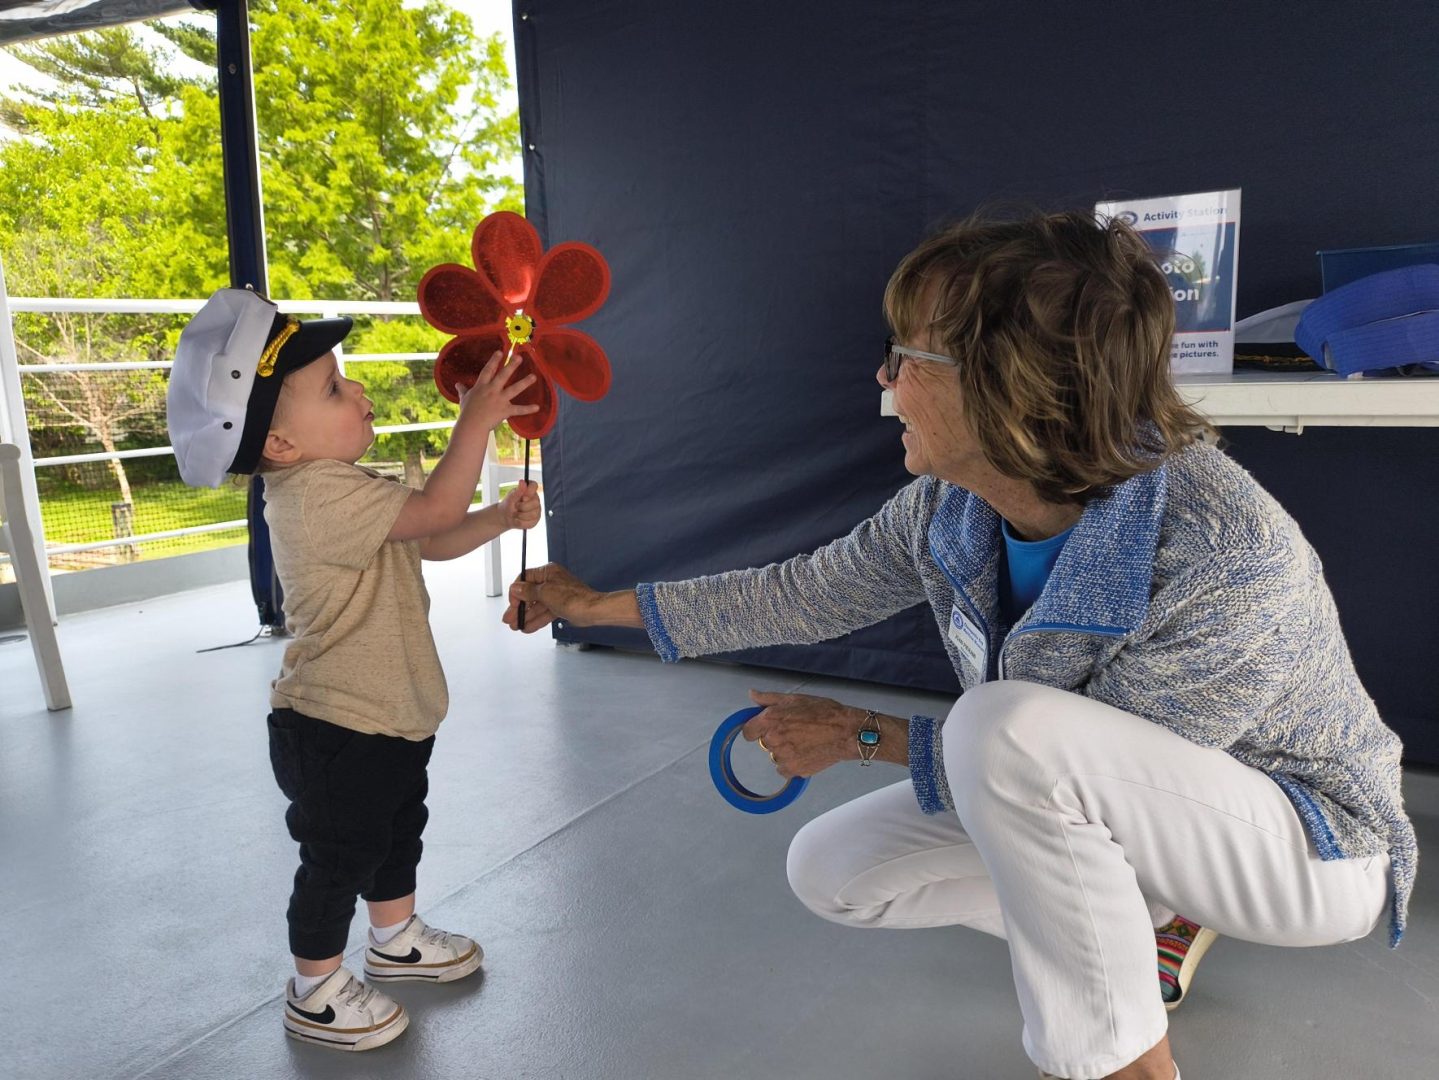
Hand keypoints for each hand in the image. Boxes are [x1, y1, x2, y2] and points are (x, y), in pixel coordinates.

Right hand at [456, 350, 538, 430]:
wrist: (472, 425)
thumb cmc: (467, 412)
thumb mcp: (464, 399)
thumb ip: (462, 390)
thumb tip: (457, 385)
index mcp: (481, 386)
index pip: (488, 370)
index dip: (494, 361)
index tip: (500, 352)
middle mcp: (492, 390)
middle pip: (503, 375)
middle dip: (511, 365)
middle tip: (519, 357)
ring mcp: (500, 400)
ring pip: (514, 389)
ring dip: (525, 382)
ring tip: (533, 376)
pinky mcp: (505, 410)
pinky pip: (518, 410)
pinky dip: (528, 409)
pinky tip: (537, 407)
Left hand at [501, 480, 540, 529]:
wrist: (505, 517)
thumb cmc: (508, 504)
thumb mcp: (511, 497)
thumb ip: (518, 490)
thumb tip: (523, 482)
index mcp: (530, 490)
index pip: (534, 486)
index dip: (529, 492)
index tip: (522, 497)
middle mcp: (536, 500)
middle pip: (535, 503)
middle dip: (522, 506)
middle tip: (515, 507)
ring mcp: (537, 510)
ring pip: (533, 514)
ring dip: (520, 515)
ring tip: (515, 514)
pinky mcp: (535, 520)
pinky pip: (530, 522)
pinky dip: (521, 522)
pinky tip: (518, 519)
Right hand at [504, 562, 598, 632]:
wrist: (592, 611)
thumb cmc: (574, 598)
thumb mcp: (545, 593)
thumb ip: (528, 591)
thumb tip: (516, 588)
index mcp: (548, 572)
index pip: (525, 578)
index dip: (516, 592)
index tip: (513, 603)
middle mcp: (552, 581)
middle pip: (530, 594)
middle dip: (519, 608)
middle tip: (510, 618)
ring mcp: (556, 594)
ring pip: (537, 606)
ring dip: (526, 616)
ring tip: (516, 626)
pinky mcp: (561, 606)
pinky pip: (545, 612)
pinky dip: (536, 620)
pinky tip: (528, 627)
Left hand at [740, 690, 863, 778]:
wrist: (846, 732)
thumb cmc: (824, 713)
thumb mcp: (795, 699)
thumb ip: (769, 699)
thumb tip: (752, 695)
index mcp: (770, 719)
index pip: (747, 731)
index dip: (756, 729)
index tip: (765, 728)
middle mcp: (773, 739)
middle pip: (764, 743)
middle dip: (776, 738)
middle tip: (795, 731)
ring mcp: (782, 757)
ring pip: (775, 756)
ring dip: (785, 751)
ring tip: (805, 741)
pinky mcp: (793, 770)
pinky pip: (784, 770)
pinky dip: (792, 764)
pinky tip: (806, 753)